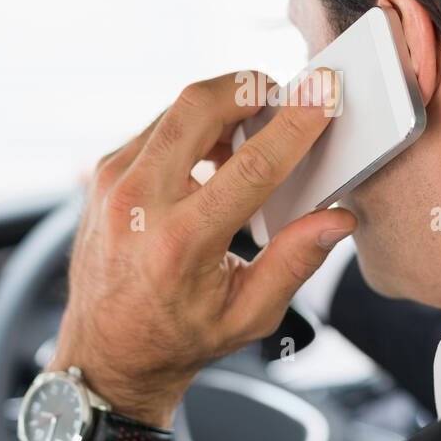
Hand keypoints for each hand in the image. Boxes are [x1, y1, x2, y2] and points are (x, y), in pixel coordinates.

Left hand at [48, 68, 354, 428]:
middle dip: (250, 88)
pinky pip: (156, 127)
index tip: (323, 94)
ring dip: (221, 108)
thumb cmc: (179, 337)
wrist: (106, 353)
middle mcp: (138, 204)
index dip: (294, 125)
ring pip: (176, 109)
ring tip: (251, 134)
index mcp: (180, 243)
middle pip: (199, 106)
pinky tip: (213, 155)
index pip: (251, 165)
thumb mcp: (249, 314)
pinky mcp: (103, 173)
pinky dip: (191, 128)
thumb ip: (296, 261)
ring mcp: (112, 183)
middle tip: (282, 97)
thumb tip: (338, 218)